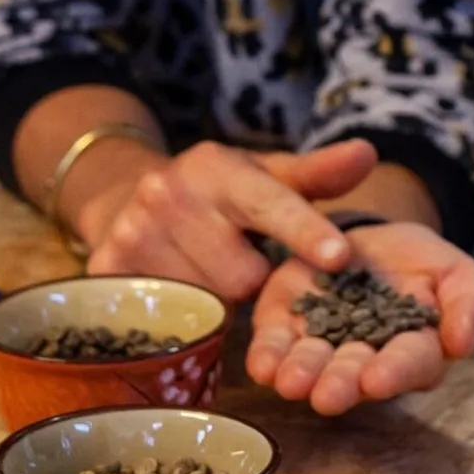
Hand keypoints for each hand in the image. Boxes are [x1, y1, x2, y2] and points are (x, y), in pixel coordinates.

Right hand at [82, 139, 377, 301]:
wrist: (126, 198)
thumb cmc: (220, 197)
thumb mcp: (266, 177)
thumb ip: (318, 174)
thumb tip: (368, 153)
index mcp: (217, 168)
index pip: (272, 205)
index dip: (307, 232)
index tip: (338, 257)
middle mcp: (168, 193)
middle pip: (243, 277)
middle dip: (250, 280)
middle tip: (236, 260)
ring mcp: (131, 233)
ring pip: (207, 303)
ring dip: (216, 300)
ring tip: (204, 271)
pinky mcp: (105, 272)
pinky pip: (166, 320)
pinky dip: (181, 315)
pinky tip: (176, 291)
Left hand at [246, 223, 473, 415]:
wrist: (371, 237)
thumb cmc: (422, 264)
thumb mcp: (457, 273)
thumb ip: (471, 305)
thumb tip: (464, 344)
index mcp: (414, 351)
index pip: (410, 364)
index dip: (395, 372)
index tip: (378, 378)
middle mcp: (365, 359)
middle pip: (355, 375)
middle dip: (342, 384)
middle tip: (328, 395)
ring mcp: (321, 346)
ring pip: (312, 367)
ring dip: (302, 375)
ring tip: (292, 382)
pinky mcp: (284, 327)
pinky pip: (274, 346)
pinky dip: (267, 357)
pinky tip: (263, 366)